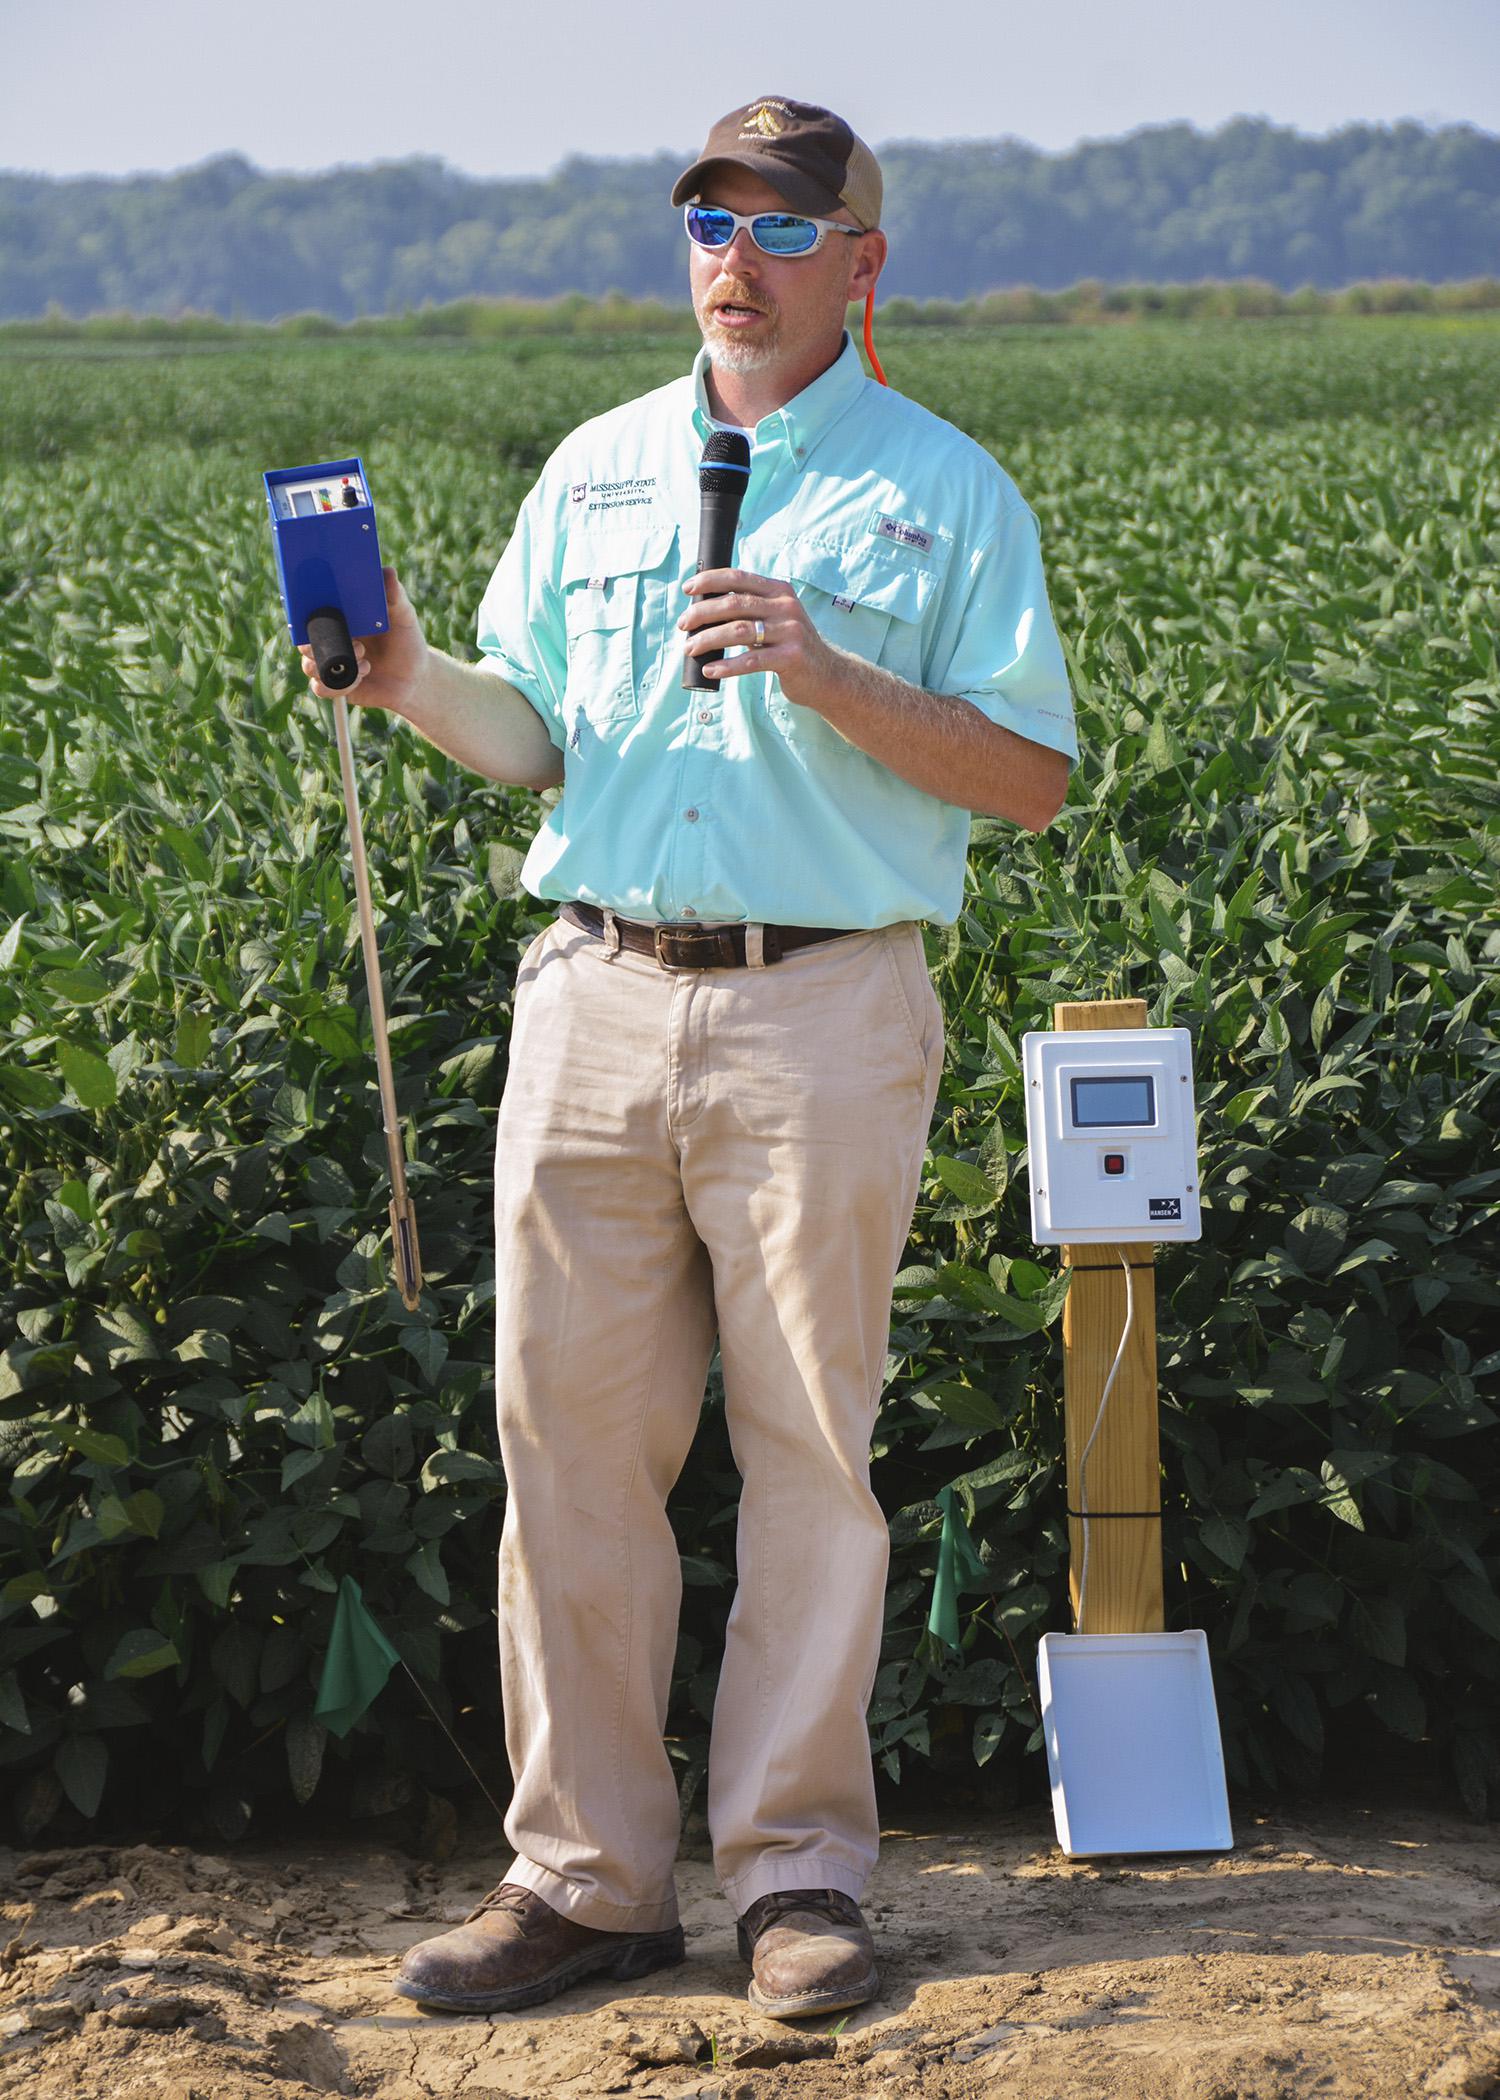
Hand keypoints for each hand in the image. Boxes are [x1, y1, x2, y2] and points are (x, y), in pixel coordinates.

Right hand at [298, 566, 429, 714]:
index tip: (312, 611)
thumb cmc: (406, 642)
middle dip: (316, 642)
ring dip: (332, 664)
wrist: (415, 678)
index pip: (309, 613)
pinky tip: (363, 675)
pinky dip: (340, 684)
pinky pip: (321, 688)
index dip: (302, 612)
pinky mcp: (335, 687)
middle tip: (352, 641)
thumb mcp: (403, 616)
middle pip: (301, 640)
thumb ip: (395, 596)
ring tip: (364, 660)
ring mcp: (330, 664)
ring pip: (308, 665)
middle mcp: (329, 640)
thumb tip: (388, 572)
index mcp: (339, 618)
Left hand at [678, 566, 841, 712]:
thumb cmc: (791, 646)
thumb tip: (704, 608)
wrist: (827, 674)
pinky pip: (751, 660)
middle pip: (734, 604)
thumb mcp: (776, 618)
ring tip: (690, 649)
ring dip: (708, 639)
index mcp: (779, 591)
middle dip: (702, 613)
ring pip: (738, 631)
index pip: (739, 578)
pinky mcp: (791, 657)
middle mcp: (785, 607)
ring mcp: (790, 631)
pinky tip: (711, 669)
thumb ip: (750, 609)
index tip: (687, 589)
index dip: (709, 581)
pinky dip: (727, 665)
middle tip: (683, 626)